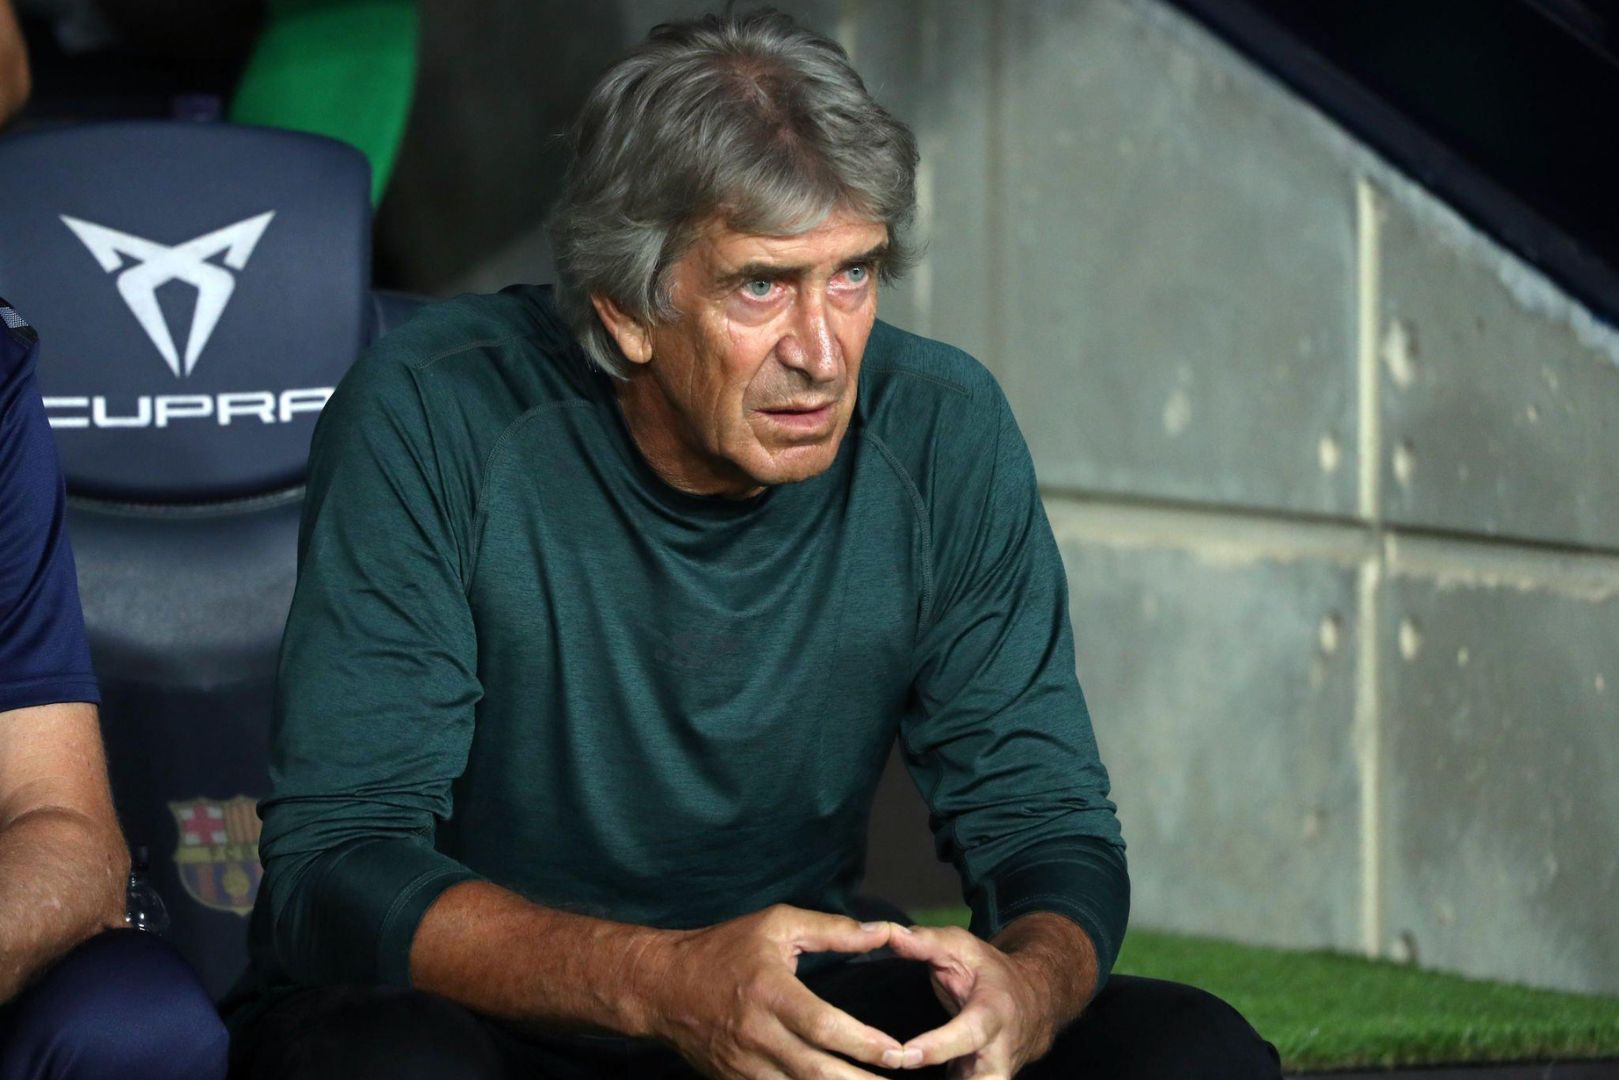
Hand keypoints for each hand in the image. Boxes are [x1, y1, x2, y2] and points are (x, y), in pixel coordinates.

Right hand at [647, 904, 906, 1078]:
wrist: (663, 986)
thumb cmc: (724, 948)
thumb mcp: (777, 925)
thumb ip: (831, 930)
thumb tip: (881, 932)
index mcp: (770, 992)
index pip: (823, 1025)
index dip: (862, 1042)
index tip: (895, 1051)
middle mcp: (758, 1034)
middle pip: (816, 1070)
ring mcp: (744, 1064)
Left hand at [884, 923, 1058, 1078]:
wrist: (1033, 1002)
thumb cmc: (990, 974)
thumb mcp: (963, 947)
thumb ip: (927, 942)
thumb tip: (892, 934)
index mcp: (994, 1014)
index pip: (970, 1035)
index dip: (939, 1047)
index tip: (905, 1055)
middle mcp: (999, 1052)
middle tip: (904, 1072)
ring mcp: (994, 1074)